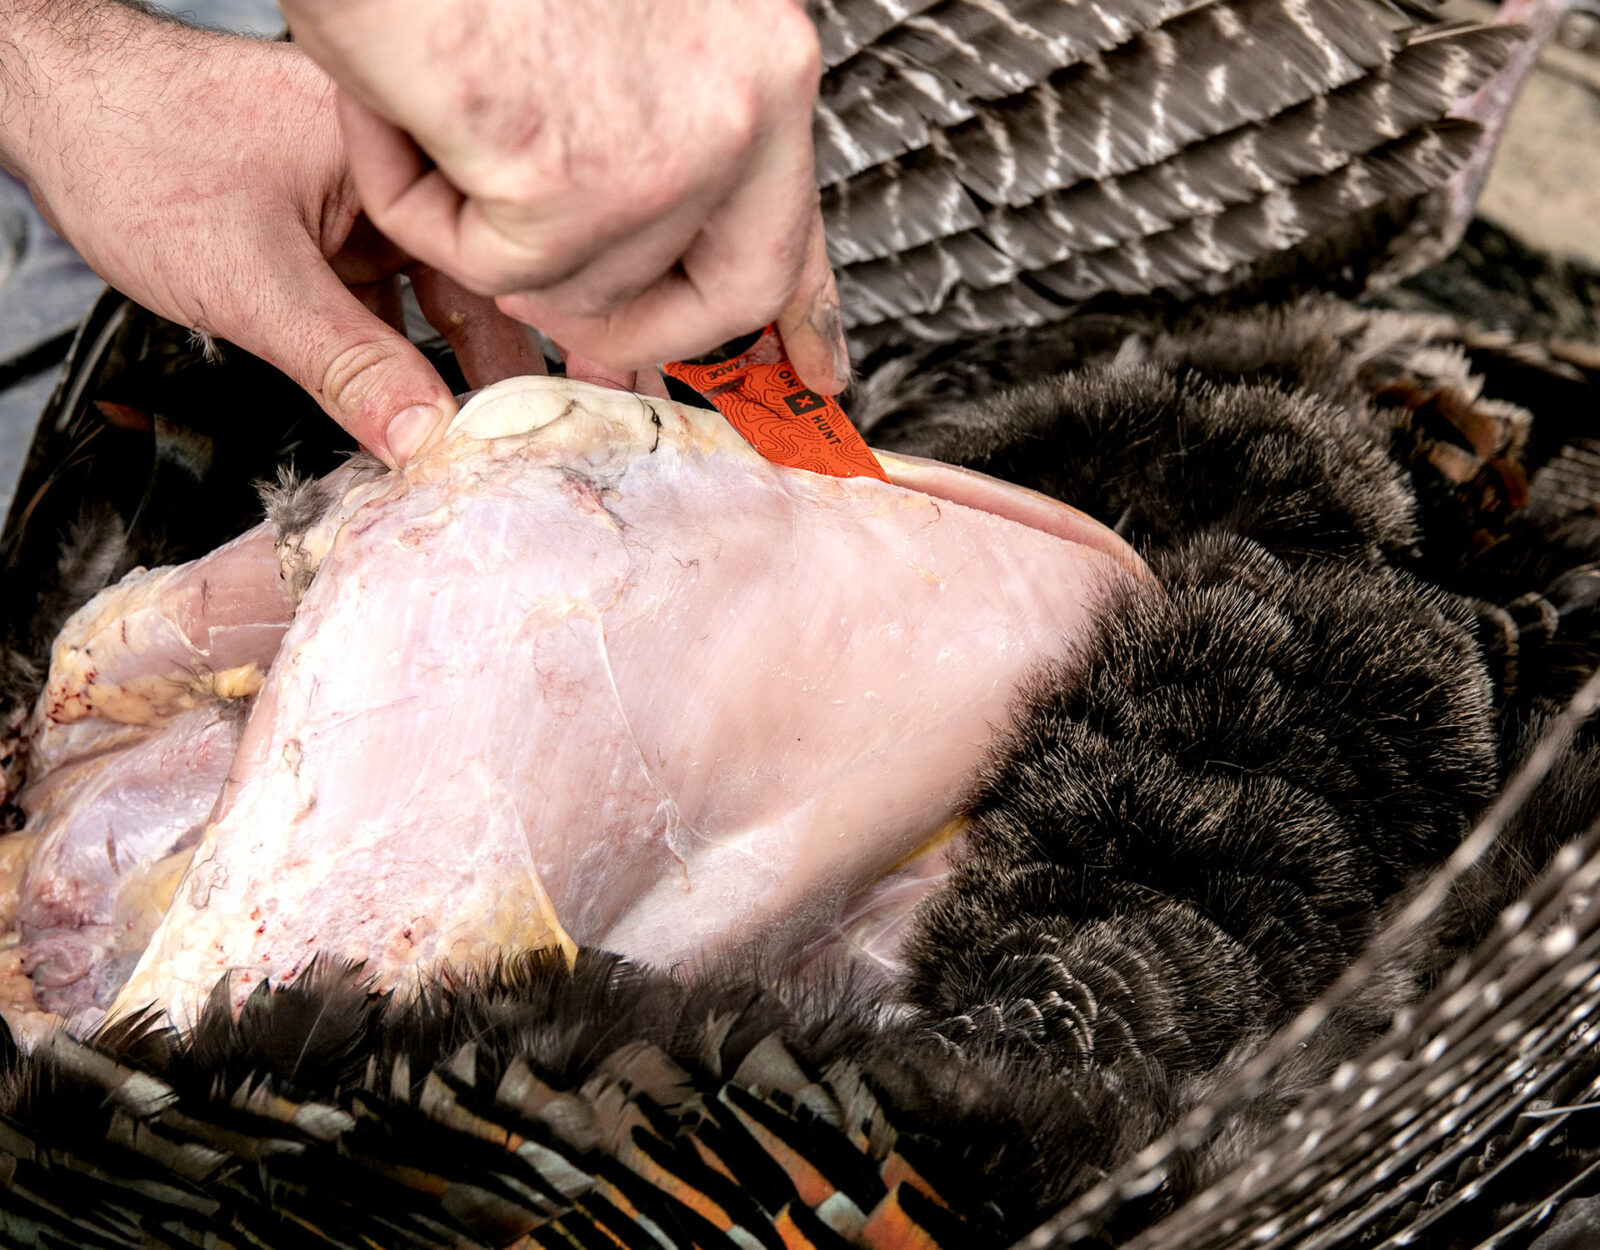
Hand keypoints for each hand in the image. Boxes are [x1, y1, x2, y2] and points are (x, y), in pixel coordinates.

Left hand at [0, 5, 545, 465]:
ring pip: (431, 295)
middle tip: (518, 440)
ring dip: (443, 364)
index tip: (545, 411)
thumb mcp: (253, 282)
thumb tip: (420, 434)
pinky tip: (408, 403)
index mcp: (396, 149)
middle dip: (495, 361)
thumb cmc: (134, 153)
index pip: (491, 254)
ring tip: (470, 437)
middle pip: (474, 277)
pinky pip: (384, 296)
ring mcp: (362, 198)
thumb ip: (346, 366)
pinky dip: (393, 350)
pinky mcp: (330, 227)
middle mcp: (393, 167)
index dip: (530, 334)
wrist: (54, 113)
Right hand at [278, 0, 849, 394]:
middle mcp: (744, 106)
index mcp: (764, 61)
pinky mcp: (573, 189)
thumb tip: (671, 258)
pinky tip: (407, 117)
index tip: (815, 370)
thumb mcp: (634, 39)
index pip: (801, 228)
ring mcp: (669, 155)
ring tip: (444, 121)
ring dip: (488, 229)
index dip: (802, 313)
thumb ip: (676, 138)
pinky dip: (422, 208)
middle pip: (730, 296)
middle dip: (638, 326)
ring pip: (587, 285)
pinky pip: (494, 268)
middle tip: (554, 301)